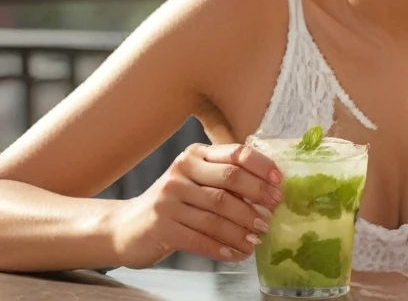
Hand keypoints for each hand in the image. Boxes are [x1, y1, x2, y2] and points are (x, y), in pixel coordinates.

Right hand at [110, 143, 282, 267]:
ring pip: (217, 213)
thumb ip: (225, 180)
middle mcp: (180, 171)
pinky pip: (200, 238)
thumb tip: (270, 191)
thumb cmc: (174, 204)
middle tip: (272, 214)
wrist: (127, 227)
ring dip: (242, 229)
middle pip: (229, 180)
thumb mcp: (196, 182)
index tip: (280, 182)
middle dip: (257, 197)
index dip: (262, 167)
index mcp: (194, 155)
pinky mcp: (162, 226)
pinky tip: (237, 254)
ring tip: (257, 239)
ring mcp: (169, 198)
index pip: (235, 152)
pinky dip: (223, 248)